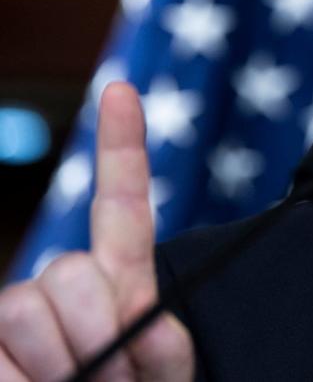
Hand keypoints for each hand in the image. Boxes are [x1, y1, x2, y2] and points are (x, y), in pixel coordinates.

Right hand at [0, 83, 193, 380]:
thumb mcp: (165, 378)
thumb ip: (165, 350)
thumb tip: (147, 324)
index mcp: (119, 280)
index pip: (122, 204)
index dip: (121, 145)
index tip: (123, 89)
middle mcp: (59, 285)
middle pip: (67, 273)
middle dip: (96, 331)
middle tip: (111, 381)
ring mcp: (15, 313)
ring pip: (24, 309)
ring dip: (58, 365)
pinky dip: (18, 380)